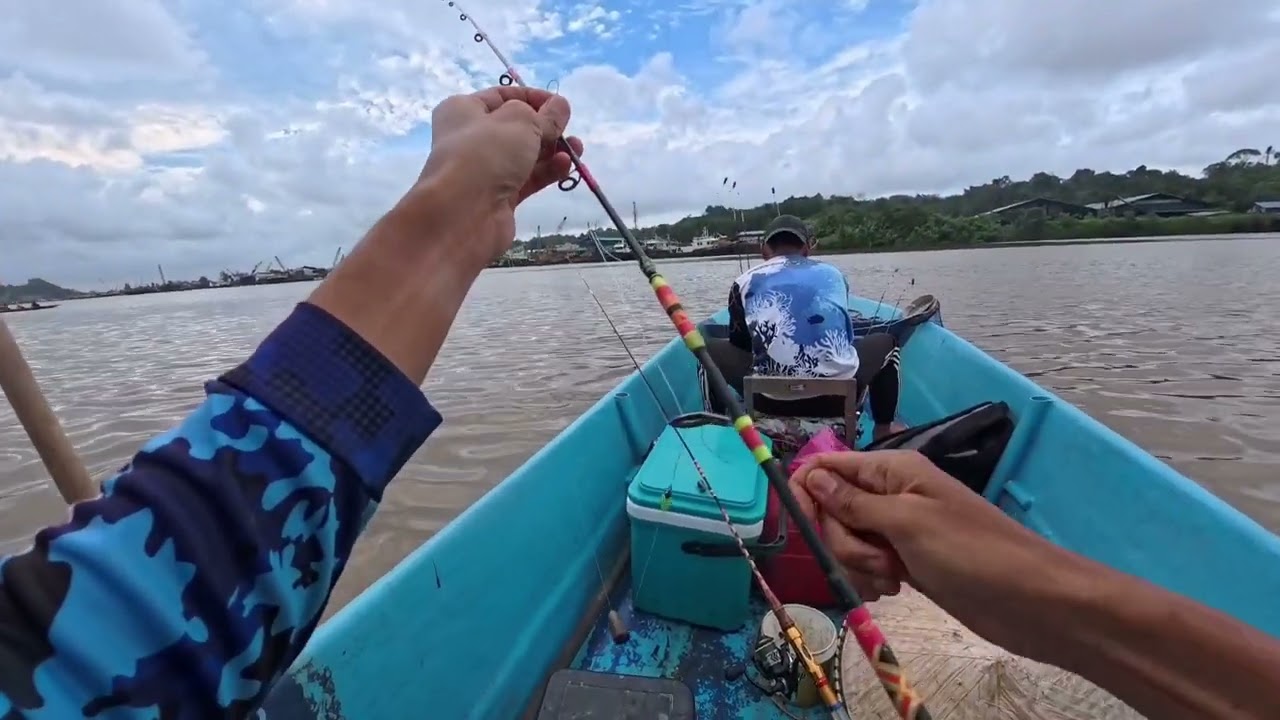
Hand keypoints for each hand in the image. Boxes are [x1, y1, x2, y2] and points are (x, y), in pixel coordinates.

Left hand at [398, 86, 585, 264]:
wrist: (464, 213)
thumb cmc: (487, 153)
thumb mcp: (522, 122)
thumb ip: (546, 115)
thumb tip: (561, 106)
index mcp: (464, 110)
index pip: (503, 96)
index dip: (533, 98)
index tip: (560, 105)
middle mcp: (471, 138)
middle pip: (516, 127)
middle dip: (547, 128)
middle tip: (569, 130)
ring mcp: (485, 170)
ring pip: (524, 155)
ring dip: (552, 151)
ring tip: (577, 150)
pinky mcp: (498, 196)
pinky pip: (527, 179)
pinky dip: (546, 172)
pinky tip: (565, 167)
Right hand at [791, 450, 1078, 655]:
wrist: (1029, 600)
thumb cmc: (972, 552)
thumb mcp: (907, 522)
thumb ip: (854, 503)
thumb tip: (811, 477)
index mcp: (892, 470)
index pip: (827, 468)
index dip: (807, 494)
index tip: (806, 528)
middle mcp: (891, 494)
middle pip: (832, 510)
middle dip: (842, 541)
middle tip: (879, 559)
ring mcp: (898, 530)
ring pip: (846, 542)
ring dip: (857, 565)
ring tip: (893, 579)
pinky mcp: (906, 562)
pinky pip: (867, 565)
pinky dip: (871, 580)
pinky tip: (892, 591)